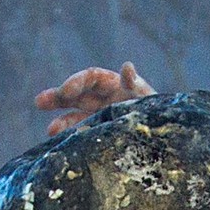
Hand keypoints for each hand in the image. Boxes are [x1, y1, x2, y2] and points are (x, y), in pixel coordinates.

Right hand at [36, 62, 155, 135]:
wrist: (170, 140)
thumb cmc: (160, 114)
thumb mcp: (149, 99)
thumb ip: (136, 85)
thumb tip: (127, 66)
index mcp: (115, 85)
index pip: (91, 77)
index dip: (76, 82)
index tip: (66, 91)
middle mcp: (106, 98)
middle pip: (77, 94)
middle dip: (58, 97)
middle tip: (39, 102)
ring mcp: (103, 116)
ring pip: (77, 115)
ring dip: (62, 121)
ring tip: (50, 131)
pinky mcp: (103, 133)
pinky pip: (84, 133)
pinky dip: (73, 136)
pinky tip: (61, 143)